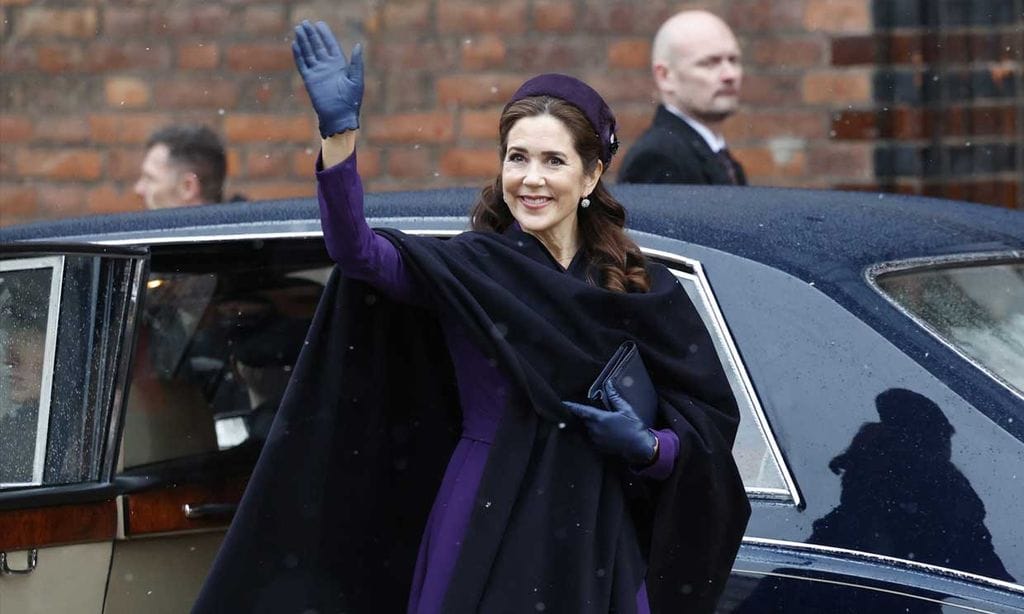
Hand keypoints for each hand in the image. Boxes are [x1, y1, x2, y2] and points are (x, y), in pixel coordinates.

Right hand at [291, 20, 363, 137]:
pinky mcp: (310, 80)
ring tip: (298, 29)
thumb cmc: (351, 101)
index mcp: (340, 65)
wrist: (340, 117)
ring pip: (309, 53)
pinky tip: (295, 45)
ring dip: (303, 42)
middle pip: (317, 46)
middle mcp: (328, 67)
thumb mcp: (356, 80)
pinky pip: (303, 65)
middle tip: (305, 23)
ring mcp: (318, 73)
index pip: (330, 45)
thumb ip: (356, 63)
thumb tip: (358, 45)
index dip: (325, 34)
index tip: (319, 24)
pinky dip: (298, 55)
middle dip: (311, 35)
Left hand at [563, 381, 656, 465]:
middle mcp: (595, 429)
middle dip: (583, 415)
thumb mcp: (625, 409)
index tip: (564, 403)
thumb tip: (608, 384)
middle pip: (583, 420)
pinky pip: (590, 438)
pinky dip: (592, 433)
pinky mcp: (598, 447)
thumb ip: (614, 397)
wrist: (639, 447)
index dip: (572, 407)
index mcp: (600, 418)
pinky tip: (601, 432)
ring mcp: (595, 439)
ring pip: (586, 429)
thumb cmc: (633, 427)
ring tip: (599, 423)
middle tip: (586, 412)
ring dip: (589, 425)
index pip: (582, 411)